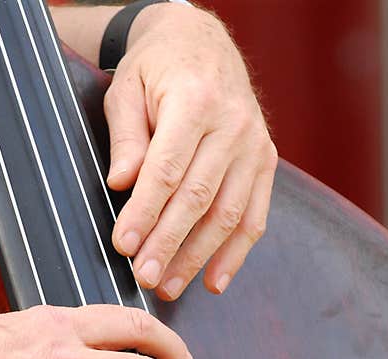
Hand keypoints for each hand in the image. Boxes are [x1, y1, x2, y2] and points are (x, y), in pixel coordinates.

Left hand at [104, 2, 277, 299]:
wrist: (201, 43)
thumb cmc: (156, 69)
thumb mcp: (127, 90)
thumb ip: (126, 138)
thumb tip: (121, 184)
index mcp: (195, 101)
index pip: (168, 170)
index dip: (145, 213)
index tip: (123, 245)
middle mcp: (233, 125)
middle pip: (199, 198)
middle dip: (169, 244)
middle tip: (143, 277)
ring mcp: (255, 145)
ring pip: (228, 214)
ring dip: (198, 258)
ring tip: (168, 287)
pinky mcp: (265, 161)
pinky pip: (254, 215)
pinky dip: (235, 253)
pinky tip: (213, 281)